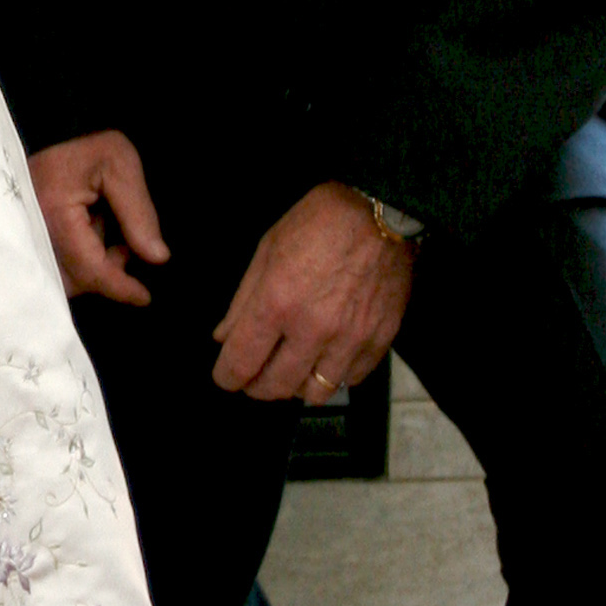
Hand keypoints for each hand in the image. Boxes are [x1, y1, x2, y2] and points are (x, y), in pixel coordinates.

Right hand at [28, 132, 170, 305]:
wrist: (46, 135)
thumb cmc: (84, 148)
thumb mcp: (118, 163)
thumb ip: (138, 211)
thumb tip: (156, 257)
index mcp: (53, 212)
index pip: (89, 268)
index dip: (120, 287)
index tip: (144, 297)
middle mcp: (31, 233)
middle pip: (74, 281)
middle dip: (106, 274)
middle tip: (125, 248)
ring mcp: (23, 239)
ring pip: (63, 279)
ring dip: (91, 269)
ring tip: (109, 240)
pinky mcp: (22, 242)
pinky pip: (52, 269)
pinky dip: (76, 263)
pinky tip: (88, 238)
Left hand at [211, 181, 412, 401]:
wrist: (379, 211)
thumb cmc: (316, 223)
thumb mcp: (266, 251)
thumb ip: (243, 301)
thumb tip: (224, 338)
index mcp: (277, 303)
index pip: (241, 362)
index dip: (226, 376)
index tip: (225, 376)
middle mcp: (313, 330)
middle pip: (276, 387)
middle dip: (256, 387)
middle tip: (253, 376)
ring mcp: (350, 339)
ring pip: (316, 393)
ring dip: (297, 386)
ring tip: (291, 369)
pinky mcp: (380, 340)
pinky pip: (351, 379)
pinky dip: (334, 376)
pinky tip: (326, 358)